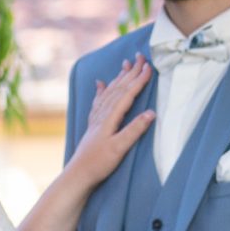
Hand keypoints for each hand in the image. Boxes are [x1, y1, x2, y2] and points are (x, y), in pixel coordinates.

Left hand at [72, 54, 154, 184]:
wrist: (78, 174)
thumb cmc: (99, 163)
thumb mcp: (119, 148)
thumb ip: (134, 130)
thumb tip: (152, 113)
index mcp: (110, 118)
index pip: (127, 94)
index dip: (139, 80)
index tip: (149, 67)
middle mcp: (102, 114)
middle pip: (118, 89)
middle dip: (131, 72)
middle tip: (140, 56)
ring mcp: (96, 119)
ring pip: (109, 92)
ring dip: (118, 78)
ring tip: (126, 64)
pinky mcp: (93, 125)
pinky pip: (98, 102)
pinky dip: (101, 91)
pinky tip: (100, 84)